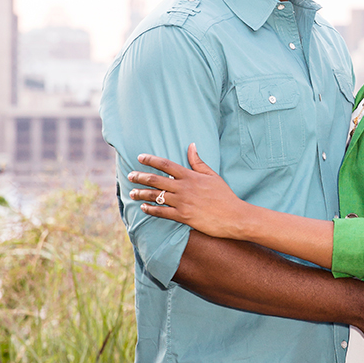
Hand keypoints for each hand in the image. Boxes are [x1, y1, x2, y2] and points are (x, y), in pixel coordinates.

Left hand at [128, 145, 243, 236]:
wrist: (234, 216)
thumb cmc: (224, 195)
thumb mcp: (212, 175)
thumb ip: (198, 162)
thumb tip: (191, 145)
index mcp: (191, 176)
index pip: (166, 165)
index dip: (151, 160)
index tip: (140, 157)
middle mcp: (184, 188)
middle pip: (156, 180)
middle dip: (140, 177)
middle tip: (130, 176)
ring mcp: (183, 203)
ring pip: (156, 196)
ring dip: (142, 194)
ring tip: (132, 193)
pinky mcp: (183, 216)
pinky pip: (162, 212)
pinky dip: (151, 210)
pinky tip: (144, 208)